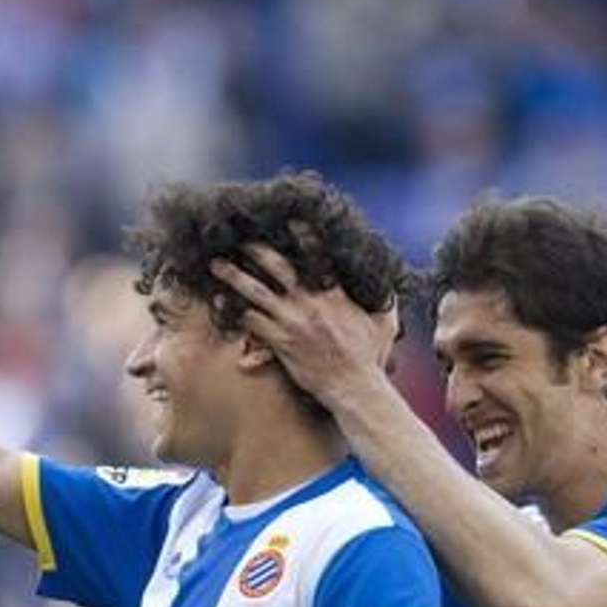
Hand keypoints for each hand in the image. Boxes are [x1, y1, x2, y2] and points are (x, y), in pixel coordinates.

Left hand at [210, 244, 398, 408]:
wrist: (352, 386)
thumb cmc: (369, 357)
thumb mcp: (384, 323)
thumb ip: (385, 300)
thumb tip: (389, 287)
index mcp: (334, 293)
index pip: (316, 255)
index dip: (301, 235)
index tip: (286, 219)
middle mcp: (309, 303)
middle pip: (276, 268)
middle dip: (256, 249)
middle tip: (239, 238)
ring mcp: (291, 322)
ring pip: (255, 292)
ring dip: (233, 276)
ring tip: (217, 265)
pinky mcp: (279, 342)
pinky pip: (250, 322)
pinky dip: (233, 310)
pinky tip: (219, 302)